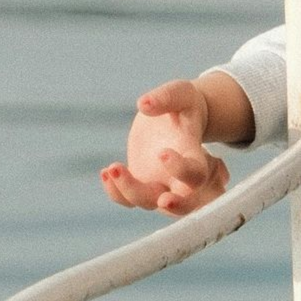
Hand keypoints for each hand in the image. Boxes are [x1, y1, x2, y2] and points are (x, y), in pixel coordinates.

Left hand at [100, 79, 230, 216]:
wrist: (175, 116)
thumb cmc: (184, 104)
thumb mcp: (181, 93)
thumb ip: (166, 98)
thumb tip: (144, 105)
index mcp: (195, 157)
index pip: (195, 174)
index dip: (182, 169)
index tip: (162, 153)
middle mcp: (180, 178)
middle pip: (183, 204)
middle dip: (176, 207)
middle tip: (164, 202)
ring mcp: (160, 184)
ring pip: (148, 202)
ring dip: (129, 191)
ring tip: (113, 167)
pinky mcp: (142, 184)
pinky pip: (128, 199)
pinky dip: (116, 192)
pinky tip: (105, 172)